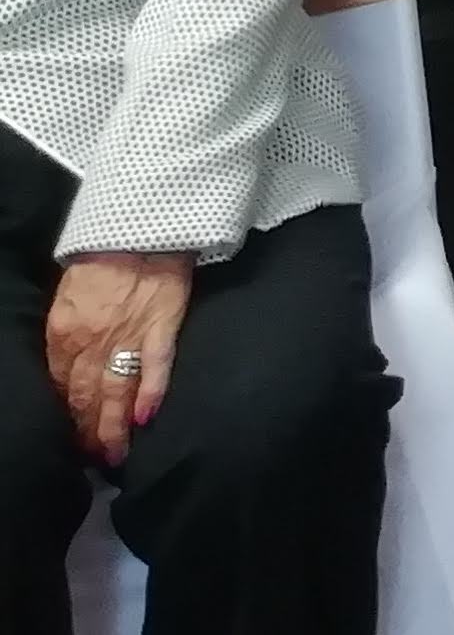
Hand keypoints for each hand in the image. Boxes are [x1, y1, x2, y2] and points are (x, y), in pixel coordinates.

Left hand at [47, 252, 191, 466]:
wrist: (139, 226)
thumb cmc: (101, 259)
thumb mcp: (68, 298)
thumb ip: (67, 335)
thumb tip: (68, 369)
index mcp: (63, 333)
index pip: (61, 386)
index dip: (66, 415)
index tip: (72, 436)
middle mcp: (91, 342)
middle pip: (85, 396)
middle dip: (88, 431)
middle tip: (94, 458)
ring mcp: (128, 336)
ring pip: (115, 392)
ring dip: (113, 426)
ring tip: (114, 455)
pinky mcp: (162, 326)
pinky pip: (156, 367)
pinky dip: (150, 394)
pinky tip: (144, 418)